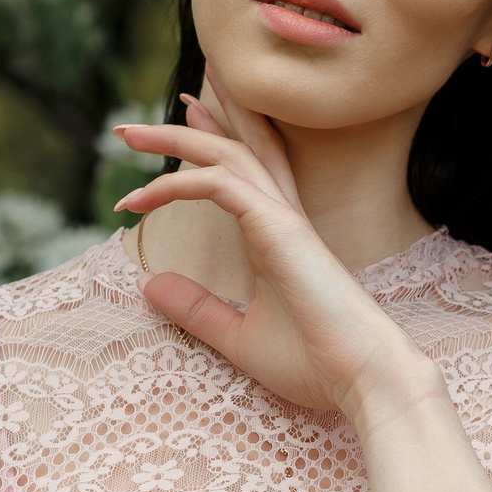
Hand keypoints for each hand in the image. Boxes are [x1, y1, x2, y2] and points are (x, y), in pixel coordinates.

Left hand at [109, 67, 441, 426]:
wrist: (363, 379)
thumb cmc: (315, 364)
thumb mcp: (240, 337)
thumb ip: (197, 309)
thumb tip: (149, 285)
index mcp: (283, 237)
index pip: (249, 171)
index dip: (219, 137)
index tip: (187, 115)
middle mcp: (285, 218)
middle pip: (242, 146)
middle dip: (198, 121)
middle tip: (147, 112)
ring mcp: (285, 220)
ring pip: (227, 155)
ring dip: (174, 138)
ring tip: (127, 132)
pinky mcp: (280, 229)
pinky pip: (220, 185)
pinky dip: (178, 182)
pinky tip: (141, 195)